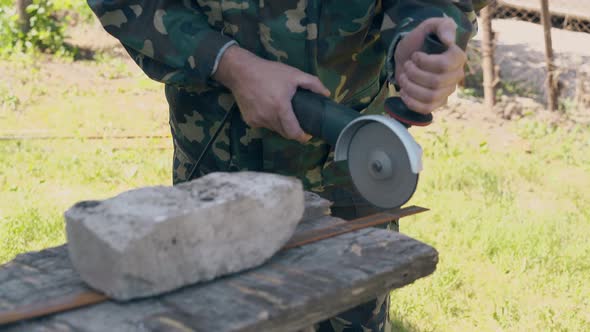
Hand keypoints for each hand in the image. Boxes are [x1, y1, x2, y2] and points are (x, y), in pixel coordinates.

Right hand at [213, 46, 329, 142]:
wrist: (240, 71)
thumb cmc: (269, 72)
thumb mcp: (293, 74)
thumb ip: (312, 84)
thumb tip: (326, 94)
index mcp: (280, 108)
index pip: (293, 132)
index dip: (302, 137)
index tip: (308, 136)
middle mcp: (268, 118)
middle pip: (284, 133)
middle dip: (292, 130)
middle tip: (297, 122)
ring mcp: (257, 120)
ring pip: (273, 129)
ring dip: (280, 125)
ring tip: (282, 112)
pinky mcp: (249, 120)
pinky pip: (263, 125)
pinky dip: (268, 121)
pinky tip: (268, 109)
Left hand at [394, 17, 466, 113]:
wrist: (407, 55)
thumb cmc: (420, 40)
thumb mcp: (430, 26)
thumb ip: (443, 26)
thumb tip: (449, 41)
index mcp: (458, 57)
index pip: (444, 66)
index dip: (425, 62)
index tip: (415, 56)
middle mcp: (456, 75)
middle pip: (435, 82)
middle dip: (414, 74)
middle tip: (407, 66)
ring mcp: (447, 91)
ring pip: (430, 97)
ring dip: (410, 87)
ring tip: (403, 77)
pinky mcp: (437, 102)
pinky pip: (426, 109)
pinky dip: (411, 102)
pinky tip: (404, 92)